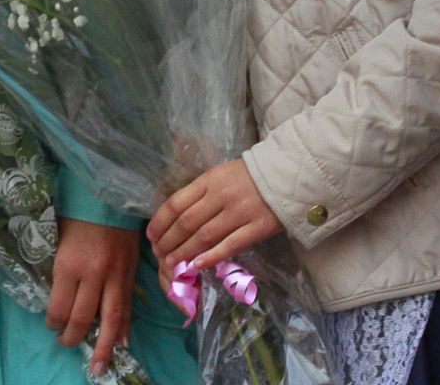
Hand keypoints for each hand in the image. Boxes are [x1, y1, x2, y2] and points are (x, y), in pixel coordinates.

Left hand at [48, 218, 137, 375]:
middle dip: (72, 337)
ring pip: (111, 319)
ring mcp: (115, 275)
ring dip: (104, 346)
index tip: (50, 324)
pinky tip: (123, 343)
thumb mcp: (58, 240)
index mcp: (70, 265)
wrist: (109, 194)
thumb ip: (60, 270)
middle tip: (66, 343)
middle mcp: (93, 274)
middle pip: (83, 319)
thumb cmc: (77, 214)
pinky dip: (125, 327)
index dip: (53, 322)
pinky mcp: (130, 273)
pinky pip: (128, 306)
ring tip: (99, 366)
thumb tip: (60, 298)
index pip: (60, 308)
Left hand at [146, 158, 282, 271]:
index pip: (176, 203)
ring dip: (184, 252)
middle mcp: (221, 196)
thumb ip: (201, 193)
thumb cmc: (249, 176)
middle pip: (187, 222)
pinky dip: (211, 256)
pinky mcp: (257, 228)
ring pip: (204, 236)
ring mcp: (239, 213)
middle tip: (159, 254)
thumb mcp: (221, 174)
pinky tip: (197, 265)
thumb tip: (176, 217)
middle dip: (169, 240)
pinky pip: (230, 245)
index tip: (151, 235)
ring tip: (172, 263)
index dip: (160, 222)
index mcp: (209, 180)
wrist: (288, 174)